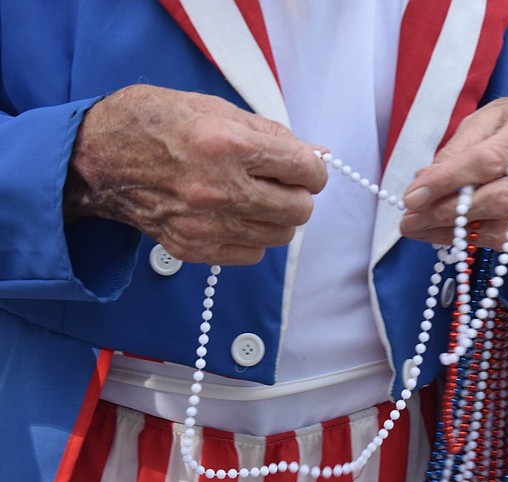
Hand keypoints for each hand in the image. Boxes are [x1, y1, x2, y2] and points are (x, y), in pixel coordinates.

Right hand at [64, 85, 327, 264]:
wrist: (99, 157)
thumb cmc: (158, 124)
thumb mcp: (218, 110)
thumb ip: (273, 136)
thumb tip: (318, 155)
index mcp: (229, 145)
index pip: (305, 171)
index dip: (312, 169)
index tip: (305, 168)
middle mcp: (219, 189)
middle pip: (299, 210)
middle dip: (298, 194)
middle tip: (280, 182)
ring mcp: (205, 224)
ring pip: (279, 235)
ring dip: (277, 217)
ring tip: (254, 197)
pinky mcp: (193, 248)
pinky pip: (252, 254)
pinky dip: (252, 236)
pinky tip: (234, 215)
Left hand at [400, 97, 507, 249]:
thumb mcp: (481, 123)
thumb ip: (454, 152)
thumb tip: (422, 185)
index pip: (487, 161)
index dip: (446, 182)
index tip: (411, 198)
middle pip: (498, 201)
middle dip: (447, 214)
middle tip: (409, 222)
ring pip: (504, 230)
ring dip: (455, 235)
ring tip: (422, 231)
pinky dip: (475, 241)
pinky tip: (451, 235)